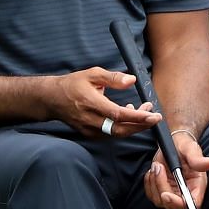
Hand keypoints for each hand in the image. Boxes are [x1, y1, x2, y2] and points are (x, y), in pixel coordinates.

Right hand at [46, 68, 162, 137]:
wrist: (52, 99)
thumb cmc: (73, 84)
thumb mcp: (92, 74)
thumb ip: (113, 78)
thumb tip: (132, 80)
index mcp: (91, 103)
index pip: (118, 114)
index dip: (137, 116)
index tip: (153, 114)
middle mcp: (90, 119)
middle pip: (120, 129)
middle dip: (141, 125)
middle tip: (155, 117)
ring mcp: (89, 129)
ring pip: (117, 133)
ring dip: (134, 125)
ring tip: (145, 112)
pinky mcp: (90, 134)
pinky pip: (111, 134)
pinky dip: (124, 127)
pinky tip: (129, 115)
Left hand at [144, 128, 208, 208]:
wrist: (174, 143)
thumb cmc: (185, 146)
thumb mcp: (191, 149)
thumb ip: (198, 159)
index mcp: (197, 185)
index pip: (192, 204)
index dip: (179, 203)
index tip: (167, 195)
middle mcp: (186, 192)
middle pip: (172, 204)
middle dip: (161, 186)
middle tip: (159, 167)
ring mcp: (173, 193)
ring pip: (159, 200)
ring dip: (154, 182)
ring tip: (157, 165)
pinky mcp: (162, 191)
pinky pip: (151, 195)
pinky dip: (149, 183)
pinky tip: (154, 170)